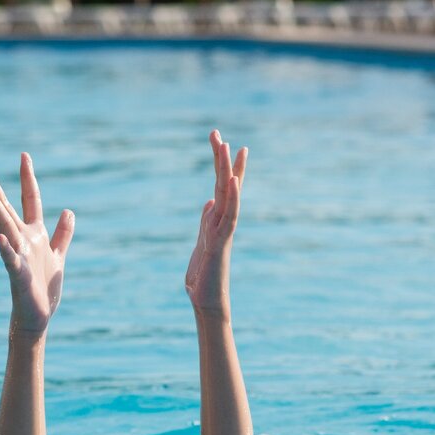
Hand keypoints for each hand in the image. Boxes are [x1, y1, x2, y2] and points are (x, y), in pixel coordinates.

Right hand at [0, 153, 74, 335]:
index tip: (24, 155)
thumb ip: (63, 234)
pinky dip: (5, 250)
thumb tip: (68, 210)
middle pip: (6, 207)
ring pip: (3, 226)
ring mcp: (18, 255)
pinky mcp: (18, 275)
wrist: (38, 317)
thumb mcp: (59, 255)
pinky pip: (10, 260)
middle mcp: (22, 240)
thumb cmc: (44, 288)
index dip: (27, 177)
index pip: (29, 199)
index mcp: (34, 234)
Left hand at [186, 130, 246, 315]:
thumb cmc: (204, 276)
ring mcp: (223, 230)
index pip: (221, 187)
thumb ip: (206, 223)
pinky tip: (232, 180)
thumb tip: (208, 204)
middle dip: (221, 159)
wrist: (207, 301)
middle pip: (224, 184)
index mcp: (215, 220)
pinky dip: (232, 197)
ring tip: (228, 146)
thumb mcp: (201, 243)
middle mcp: (222, 221)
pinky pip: (229, 216)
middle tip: (216, 133)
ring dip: (227, 170)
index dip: (223, 165)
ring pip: (228, 195)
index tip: (223, 143)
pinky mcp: (220, 242)